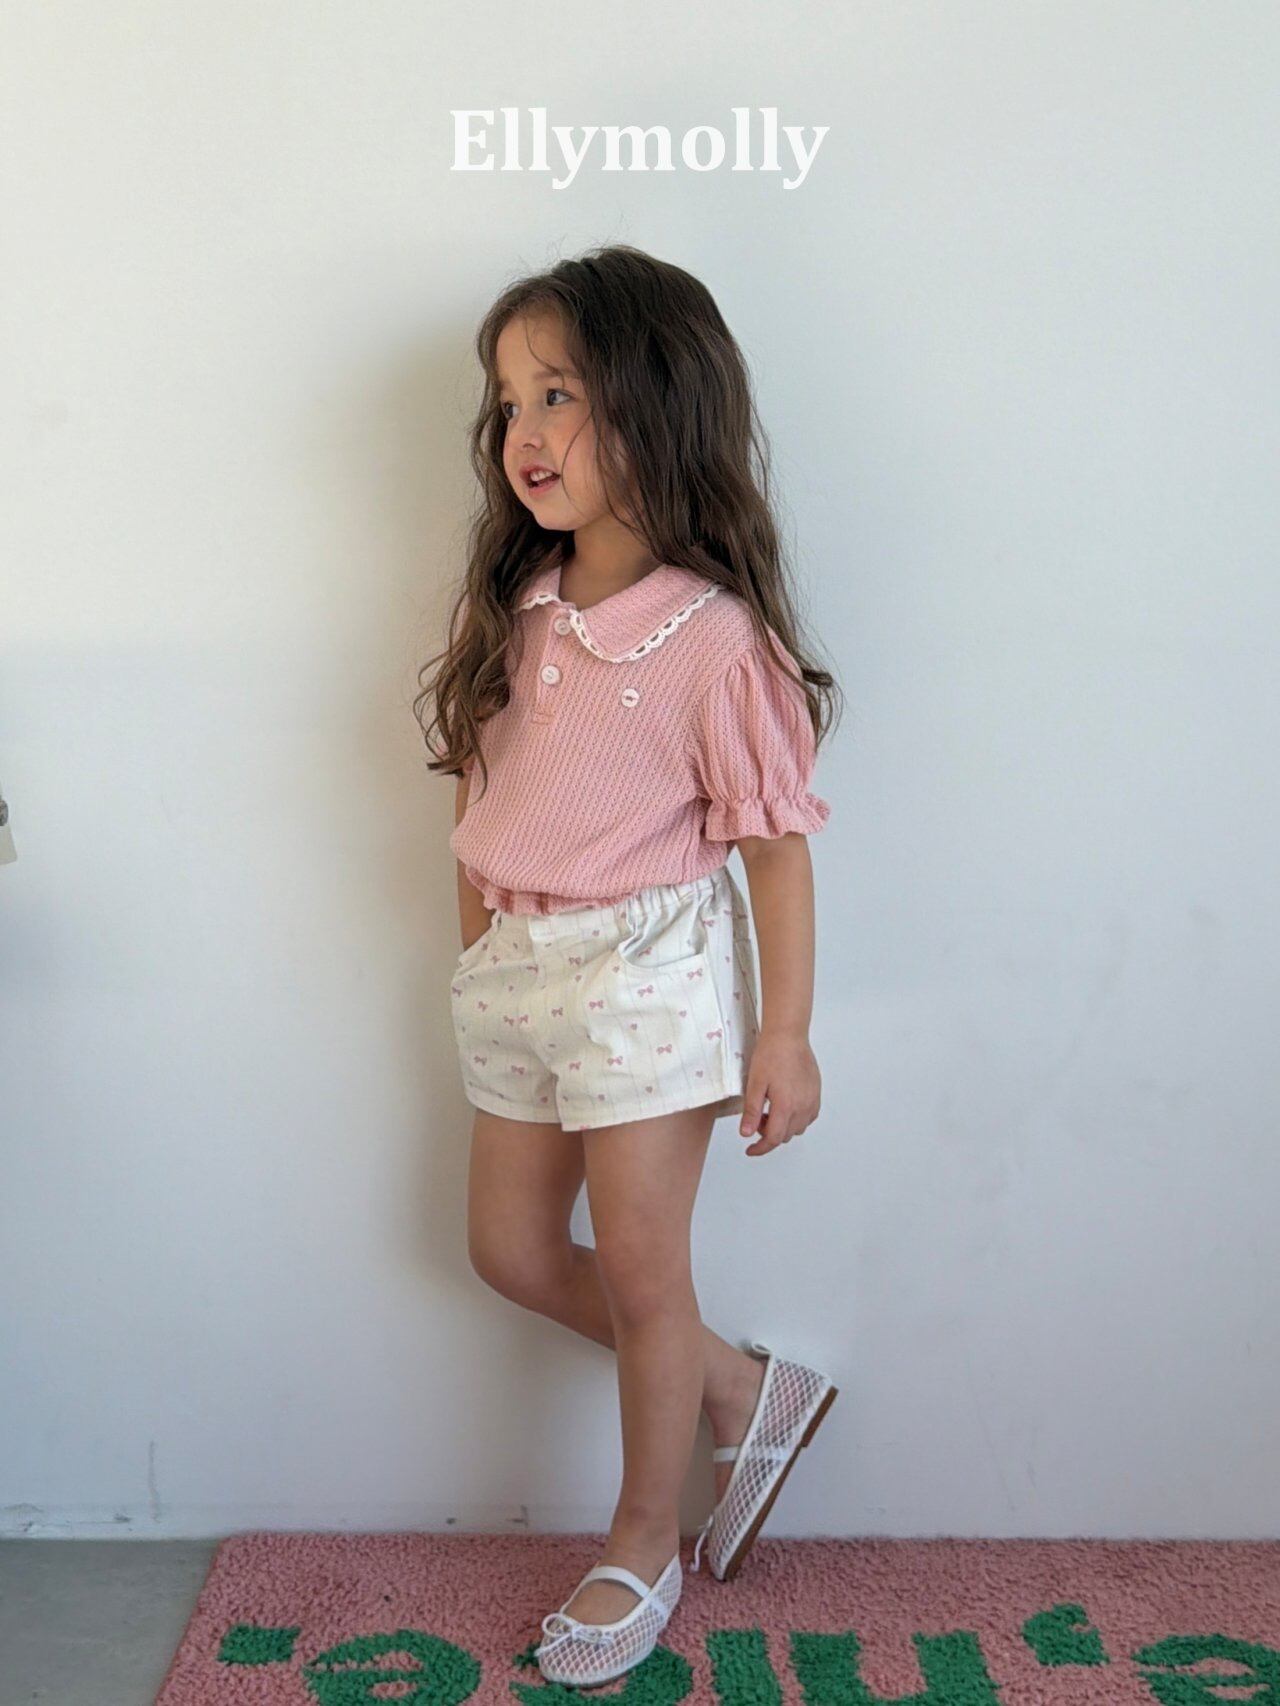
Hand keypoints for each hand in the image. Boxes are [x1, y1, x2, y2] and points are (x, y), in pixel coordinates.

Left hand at [739, 1028, 820, 1155]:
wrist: (788, 1036)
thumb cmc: (771, 1054)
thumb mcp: (754, 1084)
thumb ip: (751, 1112)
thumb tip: (746, 1133)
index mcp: (786, 1105)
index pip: (773, 1138)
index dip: (760, 1148)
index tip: (751, 1149)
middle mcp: (802, 1106)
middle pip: (785, 1135)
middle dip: (768, 1133)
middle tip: (757, 1118)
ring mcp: (812, 1100)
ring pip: (798, 1128)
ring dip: (783, 1127)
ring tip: (770, 1109)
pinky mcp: (816, 1093)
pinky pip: (808, 1117)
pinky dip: (796, 1119)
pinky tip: (785, 1106)